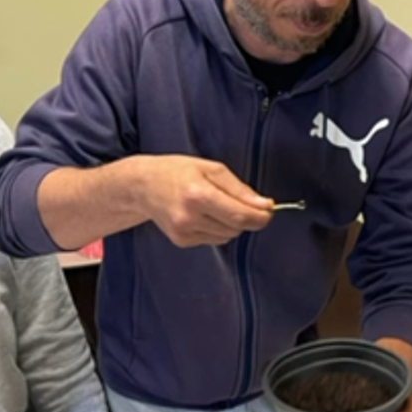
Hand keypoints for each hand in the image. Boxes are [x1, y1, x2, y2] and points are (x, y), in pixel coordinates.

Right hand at [139, 155, 272, 247]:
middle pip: (236, 228)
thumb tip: (265, 206)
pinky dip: (217, 228)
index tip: (269, 211)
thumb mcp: (211, 169)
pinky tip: (203, 214)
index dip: (261, 216)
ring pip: (227, 236)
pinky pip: (214, 239)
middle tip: (239, 201)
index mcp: (198, 195)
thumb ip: (240, 189)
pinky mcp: (182, 241)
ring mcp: (184, 232)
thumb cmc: (175, 172)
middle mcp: (189, 217)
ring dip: (231, 223)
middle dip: (246, 217)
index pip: (240, 216)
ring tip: (214, 205)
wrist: (143, 186)